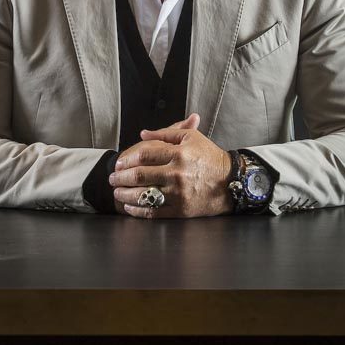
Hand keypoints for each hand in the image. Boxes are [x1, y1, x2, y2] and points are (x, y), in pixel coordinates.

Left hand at [110, 113, 232, 217]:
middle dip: (121, 177)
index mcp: (179, 154)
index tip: (119, 162)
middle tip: (112, 178)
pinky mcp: (181, 210)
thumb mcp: (191, 138)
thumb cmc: (210, 157)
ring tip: (116, 192)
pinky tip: (129, 206)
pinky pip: (153, 211)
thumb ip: (166, 133)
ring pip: (143, 195)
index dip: (127, 159)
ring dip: (125, 194)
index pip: (144, 155)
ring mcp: (179, 194)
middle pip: (140, 176)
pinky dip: (137, 210)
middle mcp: (177, 174)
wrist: (231, 182)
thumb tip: (143, 133)